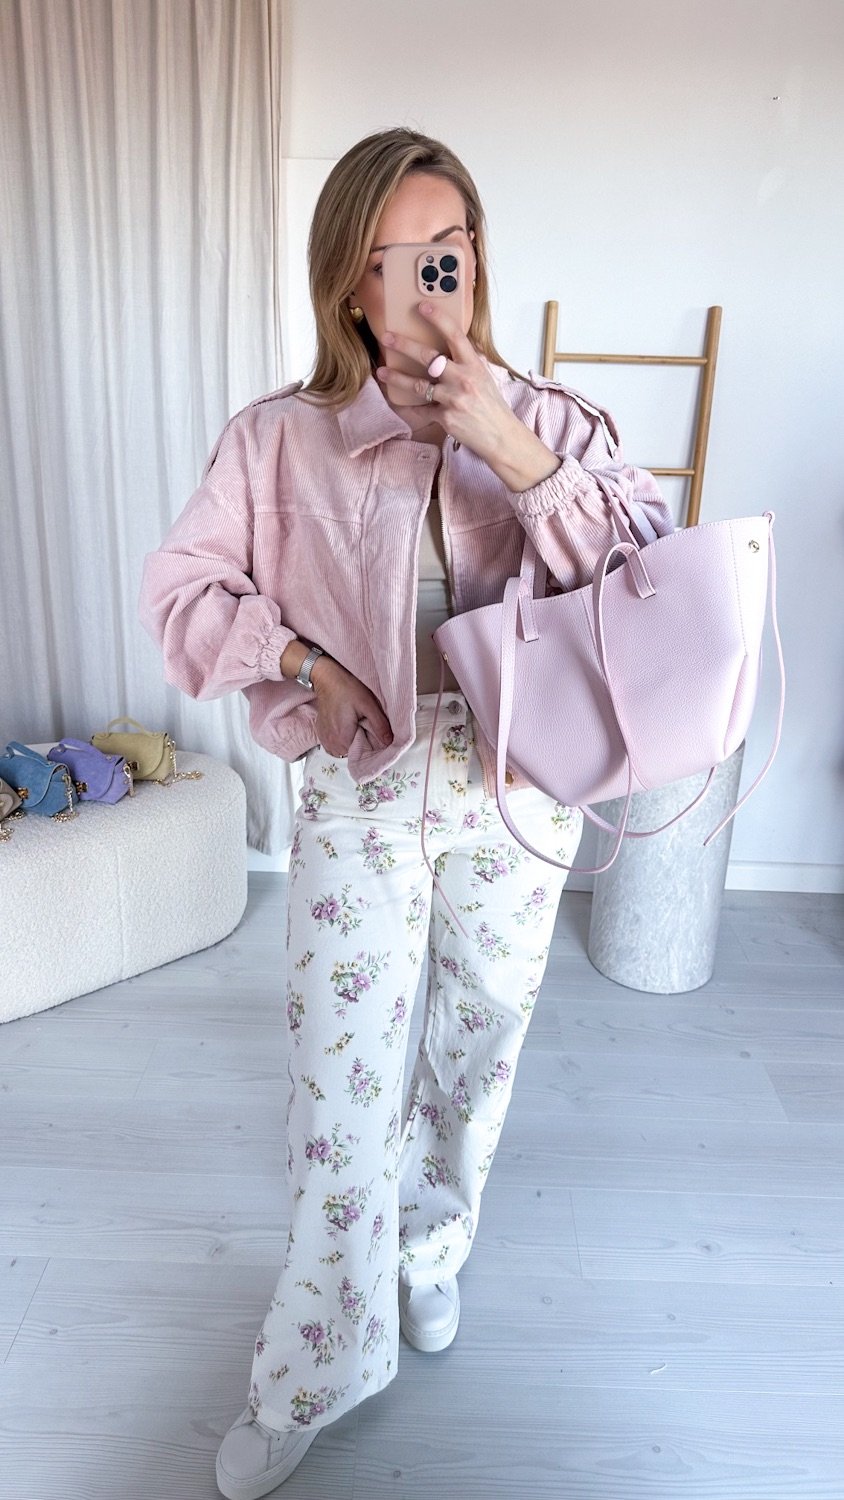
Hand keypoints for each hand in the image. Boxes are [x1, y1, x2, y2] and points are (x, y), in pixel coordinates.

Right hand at [311, 656, 392, 758]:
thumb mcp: (368, 705)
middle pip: (350, 753)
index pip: (360, 754)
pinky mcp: (321, 732)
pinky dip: (340, 740)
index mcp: (343, 737)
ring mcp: (324, 738)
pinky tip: (345, 727)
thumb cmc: (348, 689)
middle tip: (363, 727)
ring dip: (349, 743)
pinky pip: (333, 745)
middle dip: (359, 744)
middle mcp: (331, 742)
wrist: (328, 678)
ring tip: (354, 727)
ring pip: (341, 751)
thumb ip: (379, 725)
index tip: (372, 735)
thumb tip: (389, 742)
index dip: (369, 746)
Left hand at [376, 303, 561, 491]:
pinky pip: (421, 411)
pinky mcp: (445, 417)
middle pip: (428, 357)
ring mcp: (453, 399)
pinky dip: (408, 408)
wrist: (501, 436)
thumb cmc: (491, 406)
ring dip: (397, 378)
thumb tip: (451, 344)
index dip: (438, 318)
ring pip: (418, 385)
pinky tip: (396, 402)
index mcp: (474, 365)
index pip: (455, 335)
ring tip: (382, 372)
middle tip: (386, 337)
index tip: (422, 306)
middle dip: (404, 345)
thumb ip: (467, 361)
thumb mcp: (484, 377)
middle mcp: (463, 379)